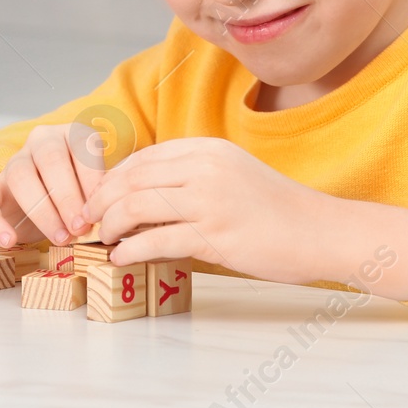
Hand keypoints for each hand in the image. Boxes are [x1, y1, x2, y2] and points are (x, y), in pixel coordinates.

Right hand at [0, 123, 105, 247]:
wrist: (52, 208)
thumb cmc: (85, 197)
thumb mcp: (99, 192)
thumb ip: (104, 197)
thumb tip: (114, 217)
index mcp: (73, 135)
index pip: (82, 147)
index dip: (92, 180)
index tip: (99, 212)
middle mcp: (43, 141)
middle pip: (50, 159)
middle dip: (67, 196)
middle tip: (80, 228)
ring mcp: (16, 161)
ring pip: (20, 175)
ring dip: (42, 210)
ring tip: (59, 238)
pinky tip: (9, 240)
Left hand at [82, 137, 347, 285]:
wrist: (321, 231)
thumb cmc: (277, 209)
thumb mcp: (233, 174)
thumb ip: (193, 176)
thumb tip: (144, 193)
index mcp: (208, 149)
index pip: (143, 158)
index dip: (112, 178)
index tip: (96, 197)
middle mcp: (205, 167)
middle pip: (132, 179)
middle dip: (101, 201)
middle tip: (86, 220)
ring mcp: (209, 200)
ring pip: (137, 206)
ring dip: (110, 224)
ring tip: (102, 239)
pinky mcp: (214, 235)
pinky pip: (156, 239)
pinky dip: (130, 249)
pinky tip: (121, 258)